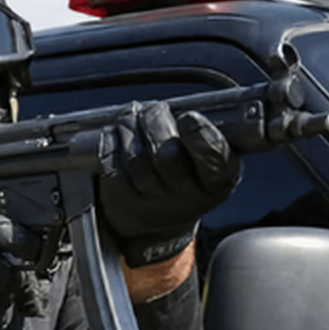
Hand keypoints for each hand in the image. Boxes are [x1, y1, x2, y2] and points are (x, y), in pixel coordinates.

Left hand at [99, 102, 241, 266]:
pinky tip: (114, 132)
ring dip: (130, 127)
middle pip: (167, 155)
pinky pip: (113, 164)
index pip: (213, 158)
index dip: (199, 134)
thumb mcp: (209, 163)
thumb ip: (202, 136)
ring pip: (136, 156)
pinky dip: (111, 141)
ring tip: (131, 115)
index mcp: (217, 181)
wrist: (157, 222)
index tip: (188, 116)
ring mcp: (152, 199)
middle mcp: (185, 195)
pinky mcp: (124, 199)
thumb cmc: (186, 179)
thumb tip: (180, 106)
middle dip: (156, 122)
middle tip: (154, 109)